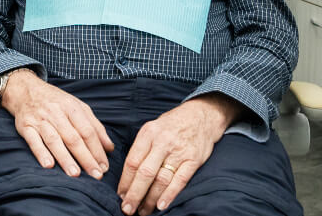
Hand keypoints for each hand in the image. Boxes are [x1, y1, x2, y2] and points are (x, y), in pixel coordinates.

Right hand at [0, 70, 114, 179]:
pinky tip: (48, 165)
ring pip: (54, 140)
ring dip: (65, 158)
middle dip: (86, 158)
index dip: (97, 149)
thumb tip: (109, 148)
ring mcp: (40, 120)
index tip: (104, 166)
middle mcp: (56, 113)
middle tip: (96, 174)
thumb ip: (95, 126)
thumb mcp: (78, 107)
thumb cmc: (56, 101)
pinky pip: (33, 141)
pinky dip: (40, 153)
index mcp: (71, 107)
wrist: (26, 90)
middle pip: (73, 138)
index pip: (87, 131)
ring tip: (75, 174)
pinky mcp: (25, 127)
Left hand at [117, 95, 238, 214]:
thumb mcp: (153, 128)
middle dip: (134, 194)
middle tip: (127, 209)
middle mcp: (162, 142)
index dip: (125, 181)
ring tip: (143, 210)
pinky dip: (170, 194)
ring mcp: (179, 151)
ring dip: (150, 199)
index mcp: (148, 133)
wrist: (201, 115)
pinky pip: (180, 180)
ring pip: (161, 179)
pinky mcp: (193, 159)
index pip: (132, 161)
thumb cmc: (172, 125)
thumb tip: (127, 175)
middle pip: (144, 173)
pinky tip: (161, 205)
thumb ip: (141, 148)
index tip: (120, 195)